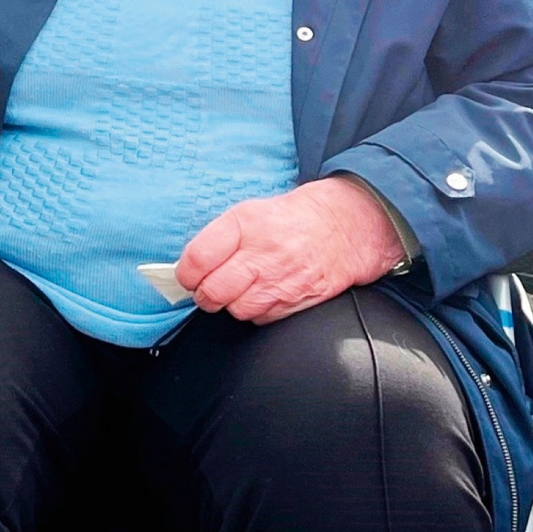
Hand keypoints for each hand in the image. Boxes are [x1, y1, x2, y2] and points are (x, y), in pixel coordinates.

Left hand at [175, 177, 408, 324]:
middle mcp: (263, 253)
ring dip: (231, 304)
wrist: (347, 225)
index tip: (188, 276)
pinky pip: (262, 318)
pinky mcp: (299, 300)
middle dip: (204, 295)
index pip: (197, 260)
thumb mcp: (250, 213)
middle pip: (213, 292)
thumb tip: (187, 268)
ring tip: (239, 289)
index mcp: (245, 224)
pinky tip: (263, 294)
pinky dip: (256, 311)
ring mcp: (283, 279)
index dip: (185, 274)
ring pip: (236, 309)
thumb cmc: (292, 219)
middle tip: (208, 288)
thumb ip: (217, 239)